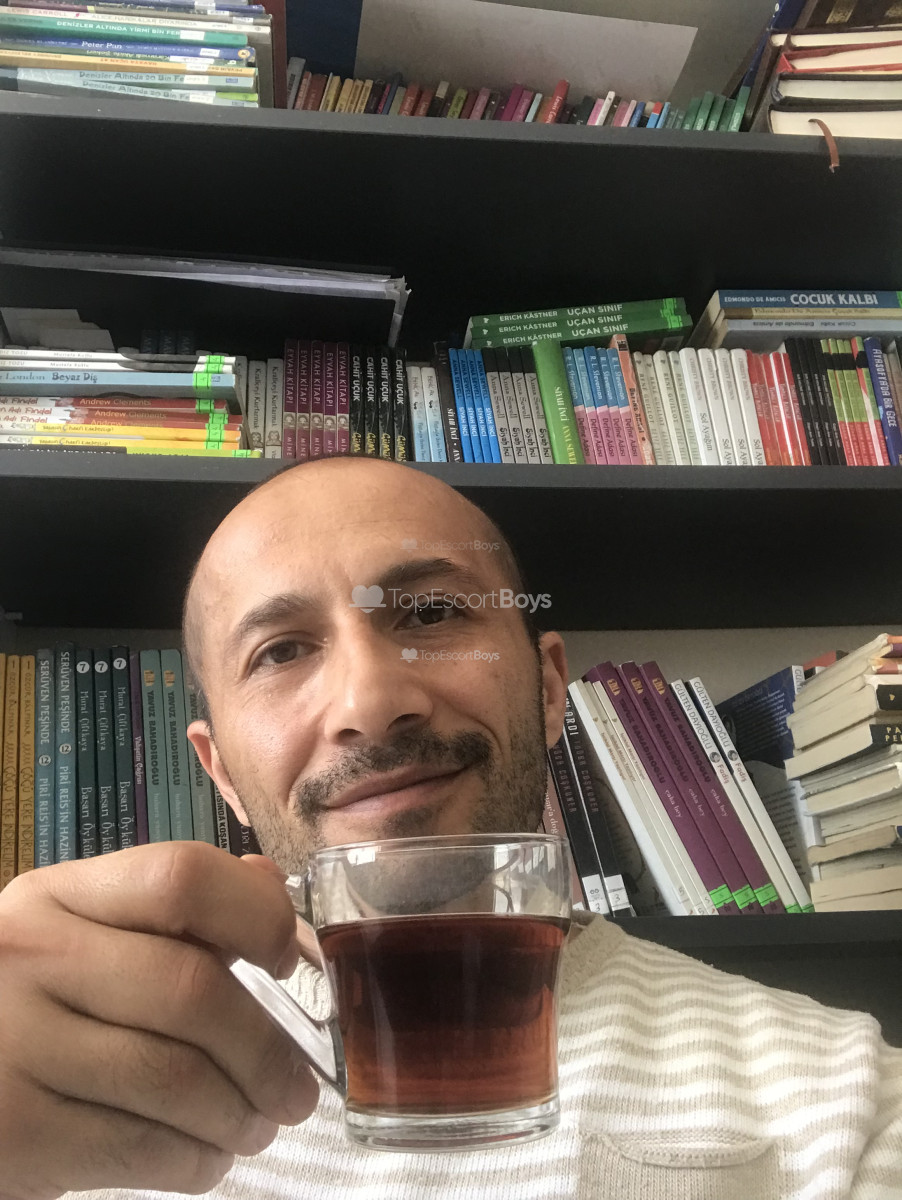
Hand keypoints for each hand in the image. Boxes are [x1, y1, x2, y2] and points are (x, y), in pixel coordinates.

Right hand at [0, 842, 318, 1199]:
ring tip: (260, 1125)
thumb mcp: (76, 930)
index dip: (255, 916)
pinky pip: (136, 1148)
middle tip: (299, 1089)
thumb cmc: (26, 998)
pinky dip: (193, 1161)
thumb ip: (171, 906)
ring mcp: (14, 1044)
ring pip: (173, 1078)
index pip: (180, 876)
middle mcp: (32, 955)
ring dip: (239, 1113)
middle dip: (266, 1050)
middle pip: (191, 990)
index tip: (288, 960)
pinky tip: (208, 1159)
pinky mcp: (12, 1132)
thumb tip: (268, 886)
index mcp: (60, 894)